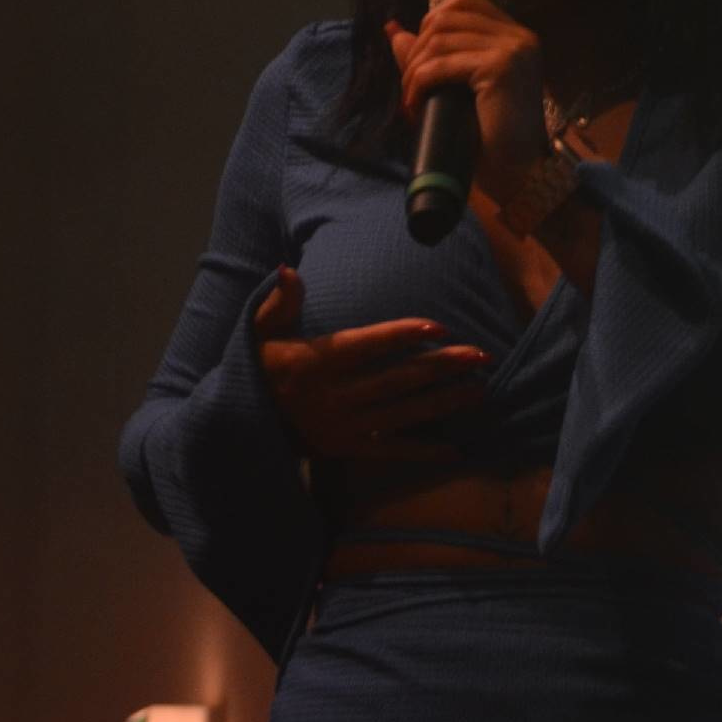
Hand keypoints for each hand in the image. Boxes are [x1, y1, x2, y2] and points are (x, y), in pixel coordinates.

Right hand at [250, 266, 492, 461]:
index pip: (366, 345)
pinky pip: (390, 451)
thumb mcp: (262, 332)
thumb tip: (288, 270)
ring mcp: (341, 427)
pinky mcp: (346, 450)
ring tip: (480, 389)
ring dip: (443, 402)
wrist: (240, 423)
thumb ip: (281, 302)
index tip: (440, 326)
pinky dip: (422, 451)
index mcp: (313, 362)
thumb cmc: (263, 366)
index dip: (402, 334)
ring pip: (402, 414)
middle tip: (481, 354)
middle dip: (442, 366)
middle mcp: (331, 397)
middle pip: (396, 380)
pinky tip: (454, 450)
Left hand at [385, 0, 548, 205]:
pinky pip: (440, 65)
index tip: (420, 61)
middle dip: (416, 49)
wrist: (516, 173)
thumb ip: (431, 53)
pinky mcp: (500, 68)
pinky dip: (418, 84)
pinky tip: (415, 106)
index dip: (430, 23)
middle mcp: (519, 36)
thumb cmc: (489, 136)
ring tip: (411, 101)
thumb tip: (391, 28)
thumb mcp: (457, 86)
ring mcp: (512, 49)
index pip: (463, 1)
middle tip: (410, 86)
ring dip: (413, 71)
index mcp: (516, 36)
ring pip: (438, 41)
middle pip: (445, 17)